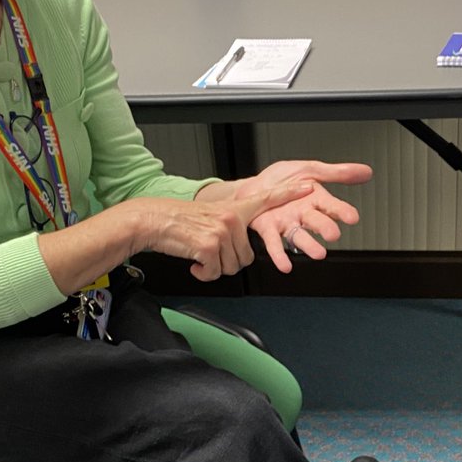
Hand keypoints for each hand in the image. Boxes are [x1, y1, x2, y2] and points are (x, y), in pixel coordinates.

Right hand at [132, 181, 313, 281]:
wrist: (153, 220)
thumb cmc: (178, 222)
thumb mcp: (210, 217)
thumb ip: (231, 227)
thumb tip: (240, 250)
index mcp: (234, 209)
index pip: (267, 199)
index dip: (288, 194)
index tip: (308, 187)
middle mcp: (231, 218)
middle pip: (245, 257)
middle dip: (226, 263)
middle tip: (209, 254)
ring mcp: (222, 231)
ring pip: (231, 268)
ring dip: (213, 269)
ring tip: (199, 255)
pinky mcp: (211, 246)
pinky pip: (215, 273)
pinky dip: (203, 274)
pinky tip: (194, 262)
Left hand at [240, 160, 372, 272]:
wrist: (252, 188)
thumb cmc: (281, 181)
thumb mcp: (311, 169)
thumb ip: (338, 173)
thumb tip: (366, 172)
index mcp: (315, 200)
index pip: (333, 206)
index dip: (342, 211)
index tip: (352, 217)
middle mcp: (303, 215)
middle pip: (317, 222)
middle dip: (325, 228)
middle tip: (333, 234)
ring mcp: (287, 224)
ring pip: (300, 236)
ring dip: (309, 246)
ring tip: (318, 254)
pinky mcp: (269, 230)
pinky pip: (275, 244)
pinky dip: (280, 255)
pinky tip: (285, 265)